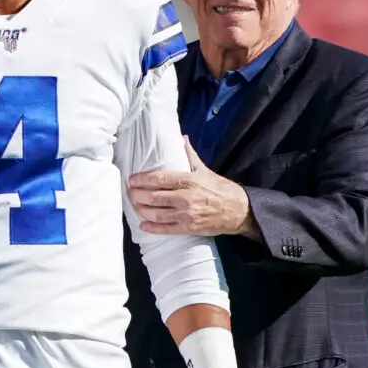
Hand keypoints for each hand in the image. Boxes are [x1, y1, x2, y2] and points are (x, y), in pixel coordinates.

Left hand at [128, 137, 254, 236]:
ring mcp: (187, 215)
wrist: (239, 210)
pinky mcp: (189, 228)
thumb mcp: (205, 169)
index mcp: (189, 180)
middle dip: (138, 195)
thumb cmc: (221, 188)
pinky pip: (166, 229)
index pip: (160, 179)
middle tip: (129, 193)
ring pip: (157, 214)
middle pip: (154, 197)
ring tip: (134, 206)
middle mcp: (186, 198)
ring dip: (142, 210)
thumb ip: (190, 155)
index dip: (142, 180)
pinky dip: (153, 228)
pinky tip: (143, 224)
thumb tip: (181, 138)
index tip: (132, 179)